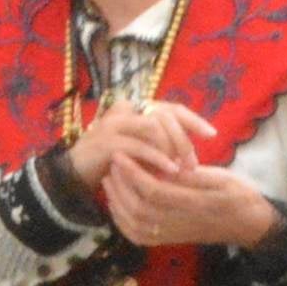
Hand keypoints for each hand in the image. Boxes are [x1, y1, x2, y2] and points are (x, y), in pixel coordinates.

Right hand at [60, 100, 213, 199]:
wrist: (74, 176)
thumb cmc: (112, 165)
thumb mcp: (140, 151)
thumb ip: (159, 145)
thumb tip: (190, 152)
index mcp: (134, 108)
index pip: (170, 108)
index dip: (193, 120)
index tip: (212, 134)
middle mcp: (124, 110)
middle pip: (164, 116)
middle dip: (183, 140)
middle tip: (194, 164)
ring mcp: (114, 123)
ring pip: (154, 128)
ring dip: (171, 149)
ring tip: (182, 169)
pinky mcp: (107, 141)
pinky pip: (140, 147)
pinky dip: (157, 159)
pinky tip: (169, 171)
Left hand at [102, 144, 281, 252]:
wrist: (250, 225)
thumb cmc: (239, 194)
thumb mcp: (222, 178)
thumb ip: (193, 176)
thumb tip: (165, 168)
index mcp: (196, 203)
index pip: (154, 190)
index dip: (133, 173)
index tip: (121, 154)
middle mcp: (181, 223)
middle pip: (139, 209)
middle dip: (120, 186)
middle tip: (112, 163)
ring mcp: (174, 234)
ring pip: (135, 224)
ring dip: (117, 202)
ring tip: (110, 180)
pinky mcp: (169, 240)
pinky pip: (139, 236)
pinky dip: (122, 222)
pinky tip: (116, 204)